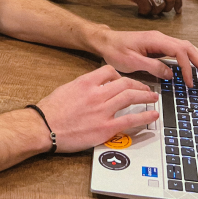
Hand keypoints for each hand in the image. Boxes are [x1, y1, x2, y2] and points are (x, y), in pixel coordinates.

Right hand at [35, 65, 158, 152]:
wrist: (44, 126)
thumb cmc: (51, 110)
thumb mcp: (66, 89)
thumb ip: (82, 86)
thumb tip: (92, 87)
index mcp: (85, 82)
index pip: (109, 71)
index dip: (120, 74)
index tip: (124, 79)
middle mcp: (96, 94)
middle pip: (124, 83)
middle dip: (138, 85)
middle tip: (146, 88)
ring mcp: (102, 111)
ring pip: (130, 98)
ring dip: (145, 96)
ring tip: (153, 97)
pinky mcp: (105, 128)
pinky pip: (130, 119)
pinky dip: (145, 116)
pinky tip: (153, 115)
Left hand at [93, 27, 197, 86]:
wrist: (105, 41)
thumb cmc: (115, 49)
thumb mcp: (131, 61)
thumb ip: (152, 67)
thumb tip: (170, 74)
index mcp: (154, 40)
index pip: (179, 51)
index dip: (187, 67)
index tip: (190, 82)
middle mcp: (160, 38)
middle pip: (187, 48)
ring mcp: (160, 40)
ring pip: (186, 47)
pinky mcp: (158, 45)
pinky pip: (179, 48)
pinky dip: (192, 52)